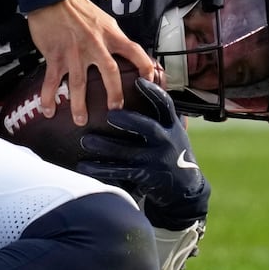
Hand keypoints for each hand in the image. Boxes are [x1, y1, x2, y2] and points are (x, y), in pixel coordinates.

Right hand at [26, 0, 158, 124]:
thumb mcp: (103, 19)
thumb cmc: (77, 8)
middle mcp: (94, 45)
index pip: (134, 51)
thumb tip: (123, 53)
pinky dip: (49, 97)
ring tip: (80, 119)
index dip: (145, 66)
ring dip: (79, 105)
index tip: (150, 81)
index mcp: (110, 34)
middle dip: (115, 93)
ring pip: (79, 83)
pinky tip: (49, 110)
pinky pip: (52, 81)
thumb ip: (112, 37)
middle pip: (110, 73)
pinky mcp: (55, 56)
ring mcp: (74, 53)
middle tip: (116, 110)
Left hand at [74, 78, 209, 230]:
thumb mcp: (173, 132)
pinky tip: (84, 165)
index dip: (153, 92)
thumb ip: (161, 115)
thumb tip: (142, 85)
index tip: (138, 81)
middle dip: (129, 121)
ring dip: (106, 147)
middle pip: (148, 128)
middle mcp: (166, 141)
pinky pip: (120, 172)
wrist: (184, 188)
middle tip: (110, 115)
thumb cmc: (172, 153)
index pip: (165, 105)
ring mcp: (156, 161)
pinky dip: (101, 169)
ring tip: (86, 141)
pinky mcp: (146, 177)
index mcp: (172, 126)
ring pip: (128, 152)